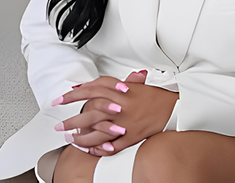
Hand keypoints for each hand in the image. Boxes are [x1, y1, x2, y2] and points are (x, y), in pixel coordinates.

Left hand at [52, 72, 177, 155]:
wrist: (174, 108)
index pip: (92, 89)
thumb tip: (95, 84)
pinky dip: (99, 148)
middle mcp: (122, 105)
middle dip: (71, 118)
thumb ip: (115, 84)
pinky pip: (111, 145)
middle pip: (90, 111)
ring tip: (70, 138)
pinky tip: (89, 150)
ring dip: (81, 135)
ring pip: (97, 130)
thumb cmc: (155, 97)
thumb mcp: (135, 85)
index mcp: (121, 91)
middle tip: (59, 124)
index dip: (74, 94)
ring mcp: (126, 122)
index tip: (62, 98)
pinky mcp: (132, 137)